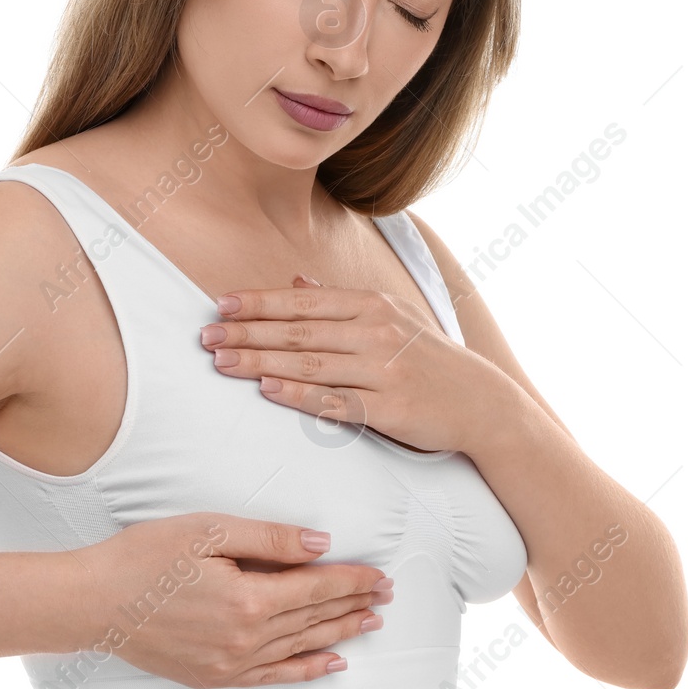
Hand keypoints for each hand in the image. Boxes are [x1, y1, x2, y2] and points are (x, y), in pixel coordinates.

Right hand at [69, 512, 392, 688]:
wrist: (94, 602)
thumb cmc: (144, 556)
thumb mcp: (208, 531)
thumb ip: (269, 539)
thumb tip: (320, 544)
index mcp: (248, 598)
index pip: (315, 588)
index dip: (351, 580)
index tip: (379, 575)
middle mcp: (245, 638)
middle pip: (313, 619)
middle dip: (353, 605)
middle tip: (386, 597)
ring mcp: (230, 663)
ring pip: (300, 648)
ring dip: (338, 635)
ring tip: (369, 625)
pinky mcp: (214, 677)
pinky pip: (273, 677)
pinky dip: (306, 671)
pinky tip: (330, 664)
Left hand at [199, 275, 513, 454]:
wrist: (481, 402)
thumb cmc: (426, 358)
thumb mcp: (390, 317)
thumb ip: (341, 300)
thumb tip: (297, 280)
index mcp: (371, 305)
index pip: (303, 300)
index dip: (259, 301)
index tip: (221, 304)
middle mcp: (375, 332)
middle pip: (299, 331)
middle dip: (248, 332)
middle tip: (206, 336)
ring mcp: (382, 370)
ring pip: (310, 364)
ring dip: (261, 361)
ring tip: (222, 362)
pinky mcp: (389, 408)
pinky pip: (334, 401)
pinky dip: (298, 394)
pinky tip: (267, 389)